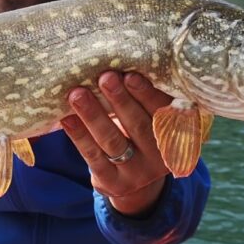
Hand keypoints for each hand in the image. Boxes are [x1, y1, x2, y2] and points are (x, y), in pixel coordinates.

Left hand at [60, 72, 171, 216]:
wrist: (136, 181)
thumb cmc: (141, 134)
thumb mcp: (153, 119)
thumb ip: (145, 98)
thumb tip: (120, 61)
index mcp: (176, 135)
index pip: (163, 113)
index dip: (147, 94)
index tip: (130, 74)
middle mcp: (159, 157)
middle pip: (138, 126)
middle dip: (120, 100)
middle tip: (104, 77)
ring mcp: (136, 173)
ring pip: (113, 141)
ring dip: (93, 115)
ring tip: (77, 94)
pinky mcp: (112, 182)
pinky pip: (93, 157)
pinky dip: (79, 136)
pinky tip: (67, 118)